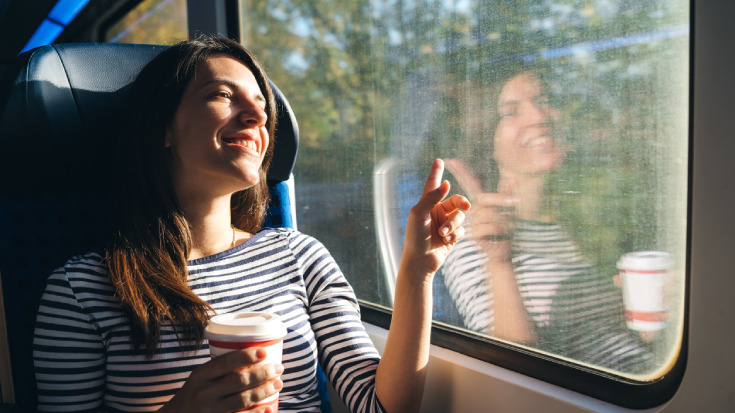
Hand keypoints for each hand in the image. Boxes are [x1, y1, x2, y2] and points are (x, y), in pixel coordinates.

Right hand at [159, 348, 283, 412]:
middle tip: (279, 368)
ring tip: (278, 384)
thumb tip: (255, 353)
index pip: (225, 362)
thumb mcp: (200, 378)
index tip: (264, 352)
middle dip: (262, 374)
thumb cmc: (195, 393)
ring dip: (264, 391)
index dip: (246, 356)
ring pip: (242, 399)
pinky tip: (269, 409)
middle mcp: (204, 393)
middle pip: (238, 380)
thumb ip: (219, 368)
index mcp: (200, 375)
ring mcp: (209, 410)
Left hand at [402, 159, 470, 276]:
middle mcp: (437, 211)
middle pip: (455, 200)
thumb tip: (446, 183)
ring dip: (453, 224)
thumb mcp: (419, 214)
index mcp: (426, 204)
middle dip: (461, 202)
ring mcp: (445, 223)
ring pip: (460, 216)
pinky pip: (461, 229)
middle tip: (466, 206)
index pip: (433, 184)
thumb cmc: (415, 237)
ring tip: (442, 234)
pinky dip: (455, 234)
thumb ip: (432, 197)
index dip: (436, 172)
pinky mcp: (452, 236)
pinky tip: (446, 240)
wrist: (420, 261)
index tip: (439, 160)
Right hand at [445, 159, 517, 261]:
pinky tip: (498, 237)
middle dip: (502, 200)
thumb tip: (509, 178)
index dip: (460, 171)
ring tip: (506, 230)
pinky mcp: (474, 234)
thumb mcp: (509, 211)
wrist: (502, 252)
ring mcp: (473, 222)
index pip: (470, 183)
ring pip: (490, 214)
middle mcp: (475, 210)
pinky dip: (499, 231)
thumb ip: (507, 195)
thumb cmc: (506, 231)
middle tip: (517, 203)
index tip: (450, 160)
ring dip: (504, 221)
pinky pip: (489, 226)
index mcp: (481, 202)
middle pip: (485, 199)